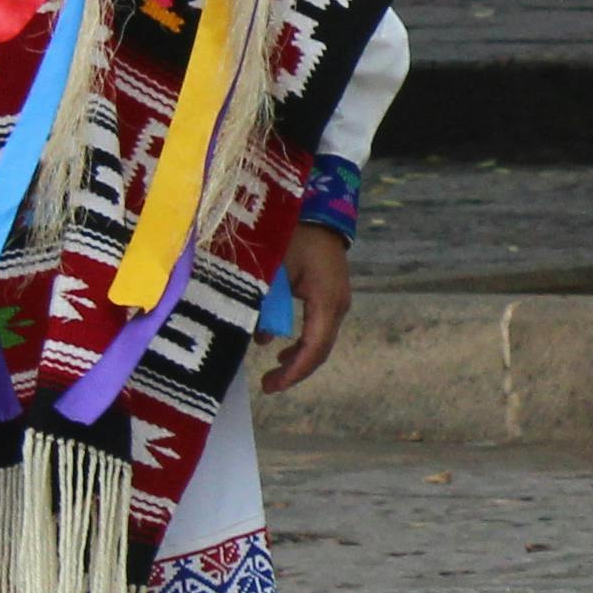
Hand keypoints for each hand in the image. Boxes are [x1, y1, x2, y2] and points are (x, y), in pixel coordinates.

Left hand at [259, 225, 351, 392]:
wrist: (317, 206)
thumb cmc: (292, 233)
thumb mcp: (271, 269)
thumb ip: (262, 304)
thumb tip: (254, 337)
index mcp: (325, 299)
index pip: (314, 347)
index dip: (294, 371)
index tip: (271, 386)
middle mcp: (337, 303)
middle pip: (319, 348)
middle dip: (295, 370)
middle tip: (268, 385)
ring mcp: (337, 298)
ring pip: (319, 338)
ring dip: (297, 355)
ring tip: (274, 370)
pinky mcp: (330, 293)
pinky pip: (317, 324)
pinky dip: (299, 338)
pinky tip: (277, 343)